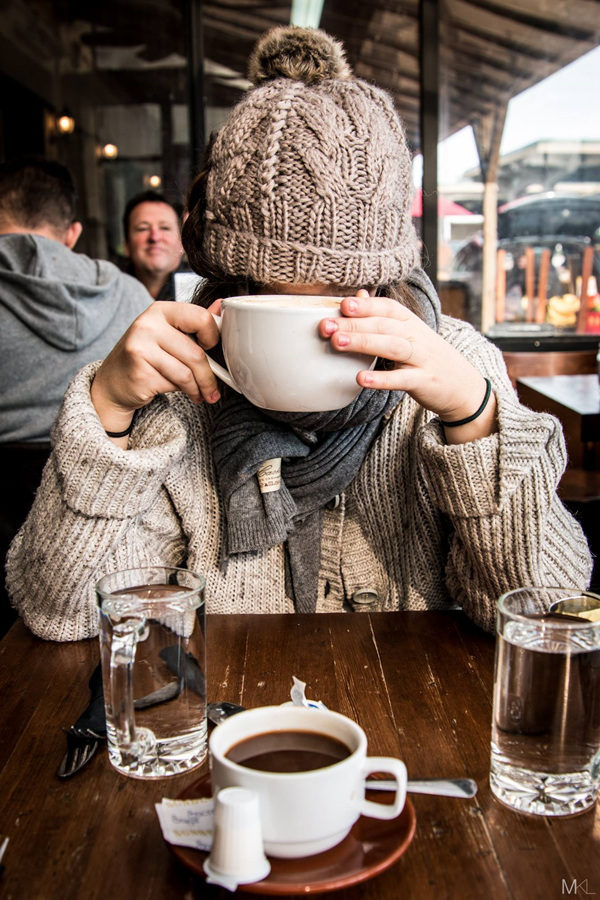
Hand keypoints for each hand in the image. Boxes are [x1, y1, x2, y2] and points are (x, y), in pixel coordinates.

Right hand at [91, 300, 221, 437]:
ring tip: (199, 394)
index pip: (201, 317)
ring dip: (198, 389)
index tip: (212, 349)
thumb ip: (194, 322)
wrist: (113, 382)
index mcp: (160, 310)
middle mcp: (148, 325)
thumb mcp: (169, 333)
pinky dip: (183, 393)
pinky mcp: (139, 372)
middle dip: (209, 377)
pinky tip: (182, 394)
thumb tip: (222, 306)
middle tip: (213, 389)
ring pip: (186, 374)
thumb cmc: (147, 356)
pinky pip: (174, 385)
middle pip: (196, 353)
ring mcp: (140, 348)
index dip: (213, 336)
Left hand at [318, 290, 496, 442]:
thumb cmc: (427, 357)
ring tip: (337, 343)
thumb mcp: (409, 334)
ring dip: (363, 343)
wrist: (463, 386)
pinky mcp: (423, 381)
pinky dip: (381, 379)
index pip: (388, 308)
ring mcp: (422, 358)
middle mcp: (417, 336)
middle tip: (326, 326)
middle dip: (354, 324)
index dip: (366, 305)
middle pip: (384, 326)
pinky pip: (401, 379)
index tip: (342, 304)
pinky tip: (360, 379)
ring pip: (391, 347)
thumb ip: (383, 317)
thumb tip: (358, 295)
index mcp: (411, 322)